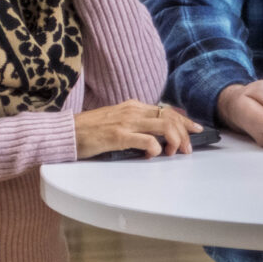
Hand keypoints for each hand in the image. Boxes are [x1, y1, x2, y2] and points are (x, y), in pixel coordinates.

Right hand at [74, 101, 200, 159]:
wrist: (67, 132)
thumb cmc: (90, 130)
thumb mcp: (117, 119)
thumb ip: (135, 123)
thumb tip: (155, 133)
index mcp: (133, 106)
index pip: (166, 110)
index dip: (184, 120)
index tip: (195, 129)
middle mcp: (132, 110)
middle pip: (170, 118)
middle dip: (185, 133)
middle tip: (188, 149)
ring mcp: (126, 122)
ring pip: (164, 126)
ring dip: (175, 141)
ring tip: (174, 153)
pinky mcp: (119, 136)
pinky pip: (147, 140)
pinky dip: (156, 148)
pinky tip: (153, 155)